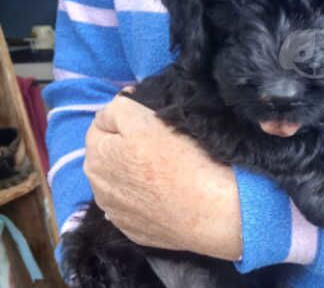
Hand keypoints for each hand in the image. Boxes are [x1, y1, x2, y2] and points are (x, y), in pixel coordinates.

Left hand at [83, 92, 242, 260]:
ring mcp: (116, 215)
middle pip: (109, 155)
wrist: (211, 212)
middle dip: (125, 146)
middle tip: (161, 143)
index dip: (125, 116)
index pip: (100, 124)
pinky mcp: (135, 232)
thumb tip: (113, 108)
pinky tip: (165, 194)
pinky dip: (144, 197)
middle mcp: (98, 189)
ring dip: (133, 173)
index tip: (152, 119)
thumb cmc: (182, 159)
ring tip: (165, 170)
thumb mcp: (146, 120)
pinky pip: (135, 205)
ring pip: (121, 181)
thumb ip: (118, 109)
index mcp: (95, 157)